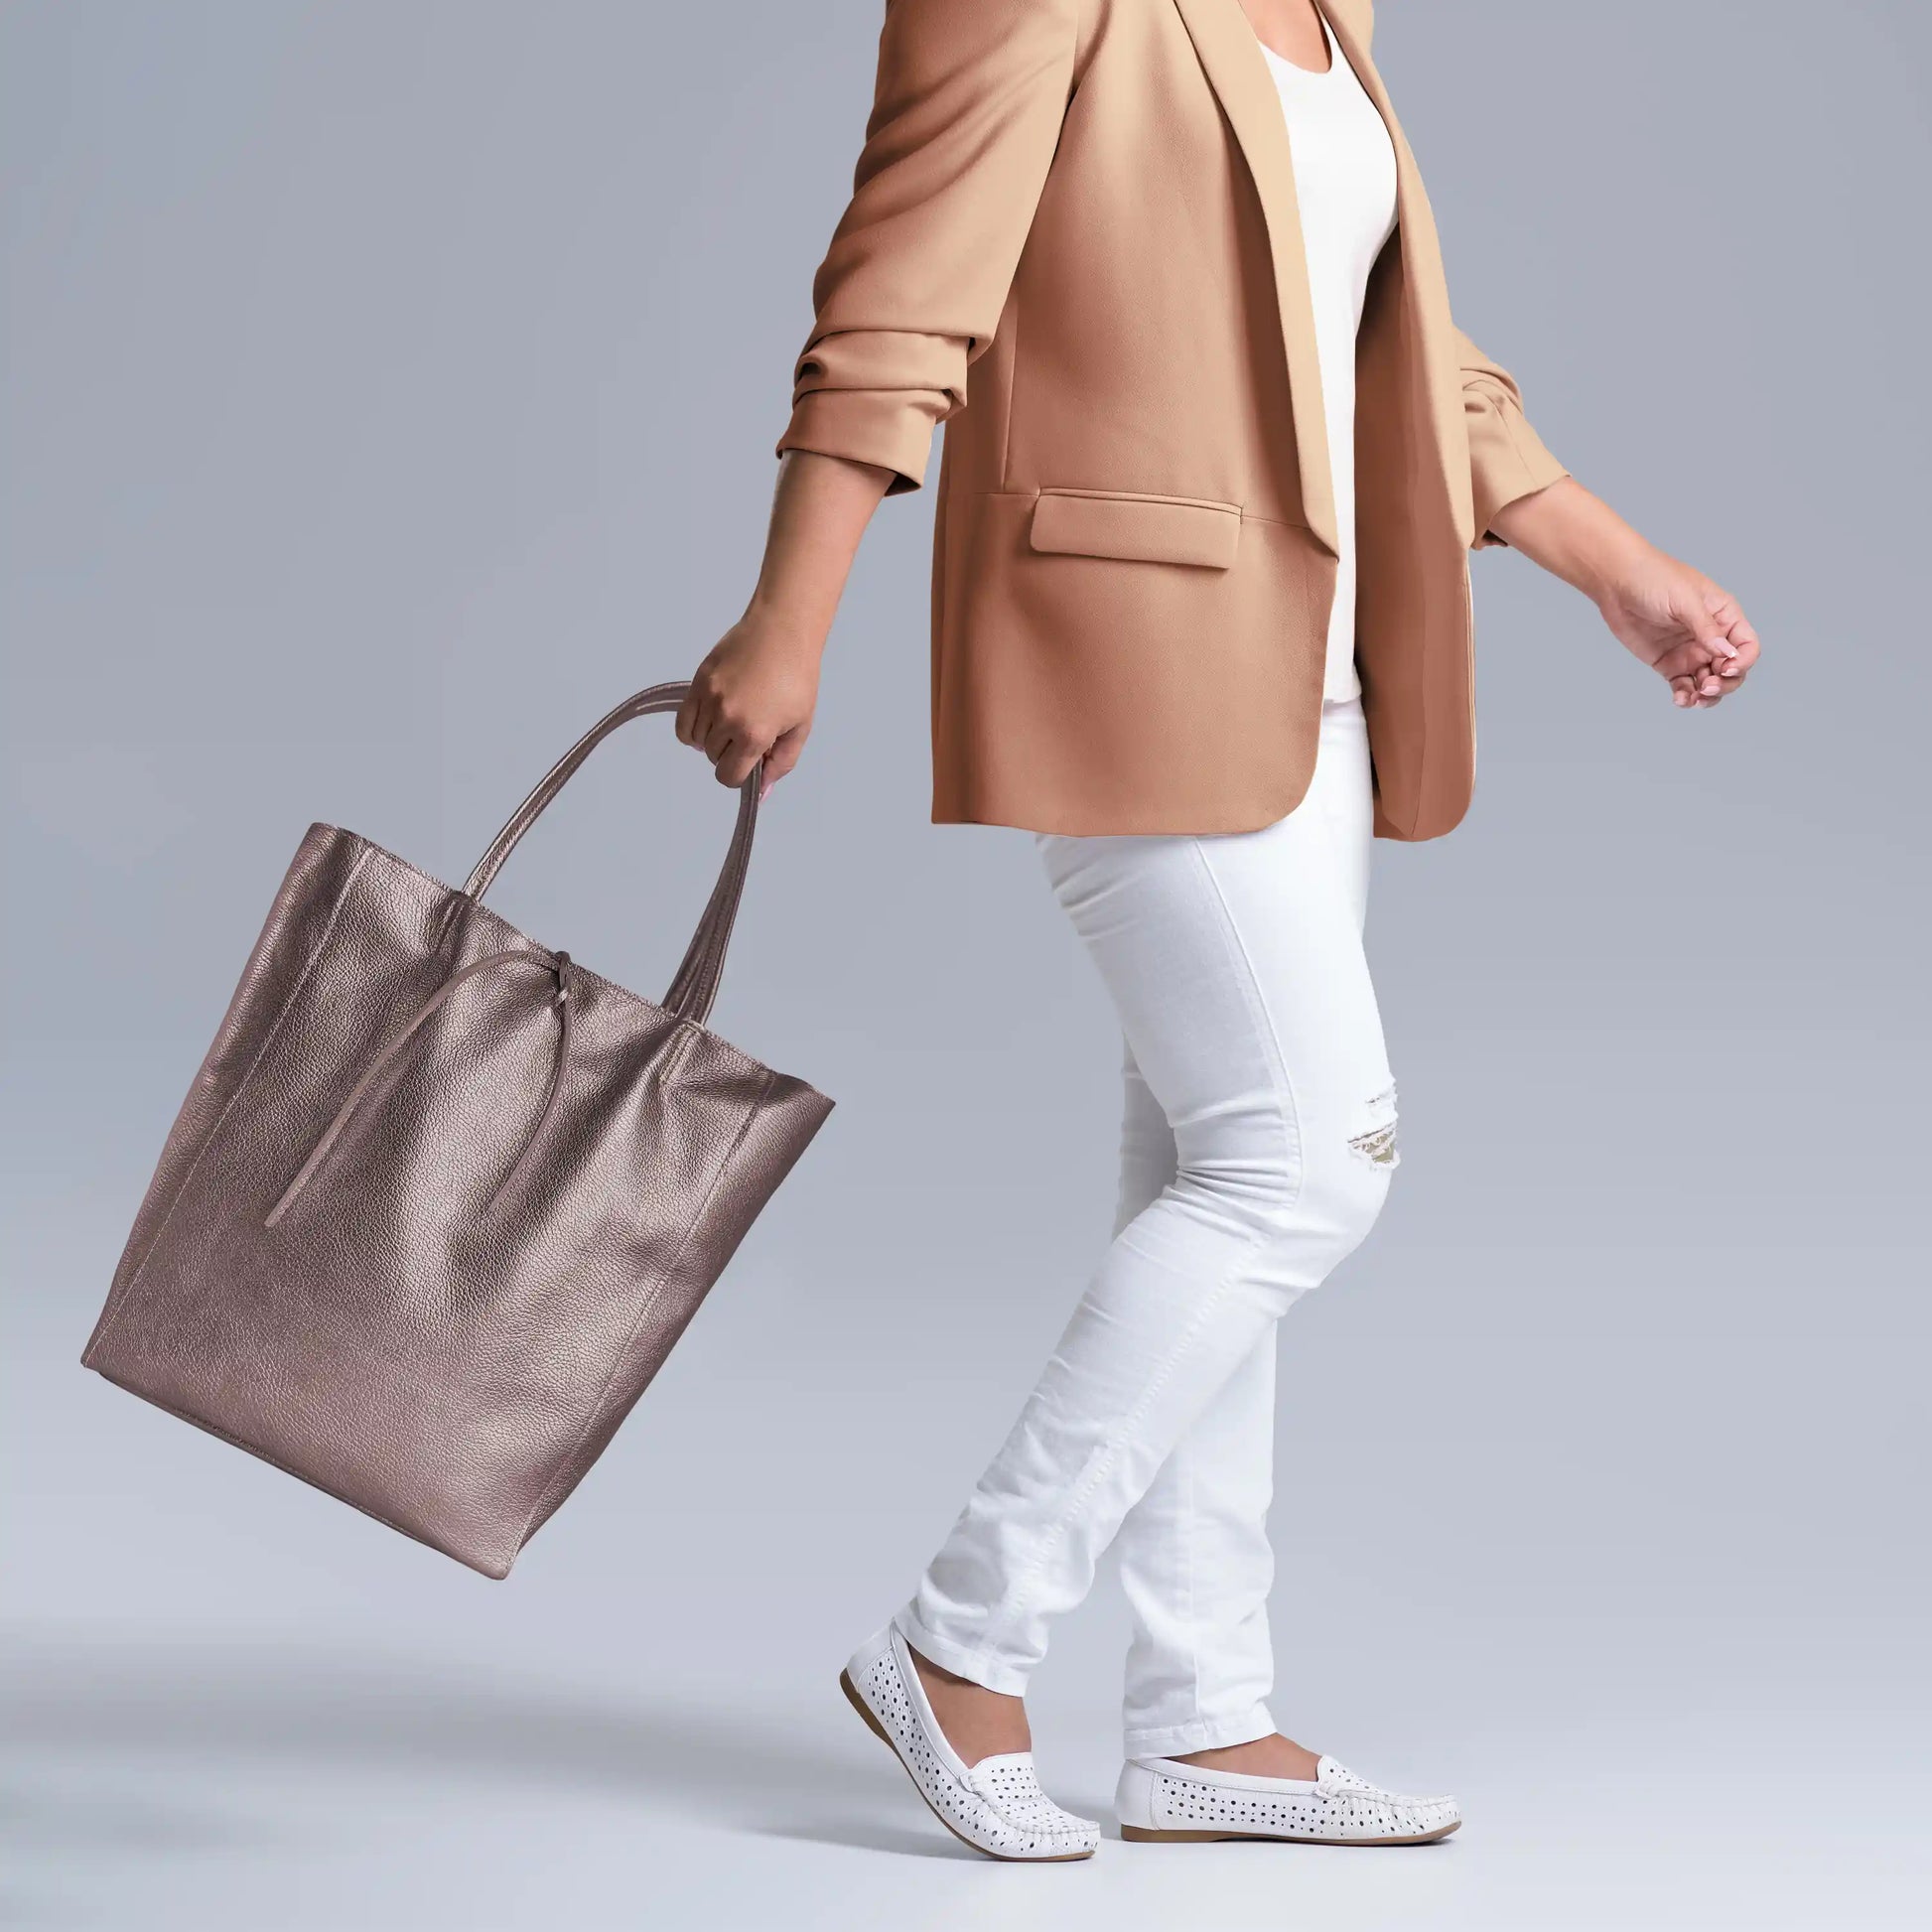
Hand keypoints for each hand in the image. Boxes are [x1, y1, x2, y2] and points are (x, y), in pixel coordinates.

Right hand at [676, 614, 819, 794]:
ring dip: (713, 740)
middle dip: (731, 754)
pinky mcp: (698, 683)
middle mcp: (728, 719)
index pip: (729, 776)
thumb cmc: (796, 677)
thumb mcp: (800, 726)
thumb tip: (762, 792)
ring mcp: (710, 700)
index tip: (750, 762)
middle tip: (748, 733)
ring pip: (697, 742)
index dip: (740, 775)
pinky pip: (683, 722)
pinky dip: (693, 730)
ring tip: (733, 721)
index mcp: (755, 734)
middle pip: (714, 758)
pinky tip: (710, 721)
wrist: (782, 632)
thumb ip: (782, 763)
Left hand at [1488, 479, 1760, 709]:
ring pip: (1709, 682)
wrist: (1616, 582)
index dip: (1742, 662)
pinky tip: (1681, 700)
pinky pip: (1683, 686)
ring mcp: (1690, 651)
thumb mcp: (1684, 600)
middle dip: (1726, 683)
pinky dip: (1686, 696)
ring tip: (1695, 698)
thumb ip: (1706, 628)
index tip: (1725, 668)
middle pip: (1732, 670)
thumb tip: (1727, 654)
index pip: (1746, 646)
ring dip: (1708, 695)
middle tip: (1708, 687)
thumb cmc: (1654, 579)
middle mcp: (1711, 636)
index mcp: (1724, 616)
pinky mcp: (1668, 663)